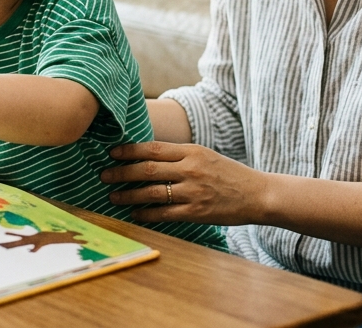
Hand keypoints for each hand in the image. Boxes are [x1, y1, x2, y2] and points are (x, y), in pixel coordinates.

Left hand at [99, 141, 270, 225]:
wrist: (257, 194)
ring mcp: (193, 192)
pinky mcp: (196, 212)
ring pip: (152, 192)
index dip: (129, 150)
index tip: (112, 152)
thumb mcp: (205, 155)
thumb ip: (179, 155)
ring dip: (128, 194)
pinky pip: (164, 213)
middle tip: (104, 174)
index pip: (153, 148)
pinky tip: (134, 213)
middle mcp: (190, 169)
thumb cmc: (229, 174)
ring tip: (112, 196)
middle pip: (147, 170)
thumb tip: (147, 155)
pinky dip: (146, 213)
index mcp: (191, 151)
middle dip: (121, 172)